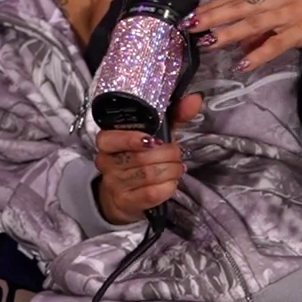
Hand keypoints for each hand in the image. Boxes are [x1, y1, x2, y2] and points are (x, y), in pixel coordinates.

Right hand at [93, 93, 201, 225]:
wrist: (124, 194)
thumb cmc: (140, 157)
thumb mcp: (155, 134)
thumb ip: (174, 116)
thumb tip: (195, 99)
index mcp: (108, 141)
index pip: (111, 138)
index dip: (132, 139)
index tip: (154, 139)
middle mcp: (106, 162)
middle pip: (139, 157)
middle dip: (167, 155)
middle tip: (178, 154)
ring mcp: (114, 183)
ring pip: (148, 175)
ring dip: (171, 170)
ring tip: (177, 167)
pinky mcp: (125, 201)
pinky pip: (152, 193)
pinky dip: (168, 187)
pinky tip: (172, 181)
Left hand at [184, 0, 301, 71]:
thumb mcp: (285, 12)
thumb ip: (261, 28)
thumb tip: (238, 46)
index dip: (210, 5)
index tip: (188, 14)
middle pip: (237, 6)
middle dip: (211, 16)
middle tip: (188, 26)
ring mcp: (290, 13)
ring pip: (253, 23)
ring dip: (229, 33)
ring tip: (208, 43)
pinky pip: (277, 43)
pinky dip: (259, 53)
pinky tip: (243, 63)